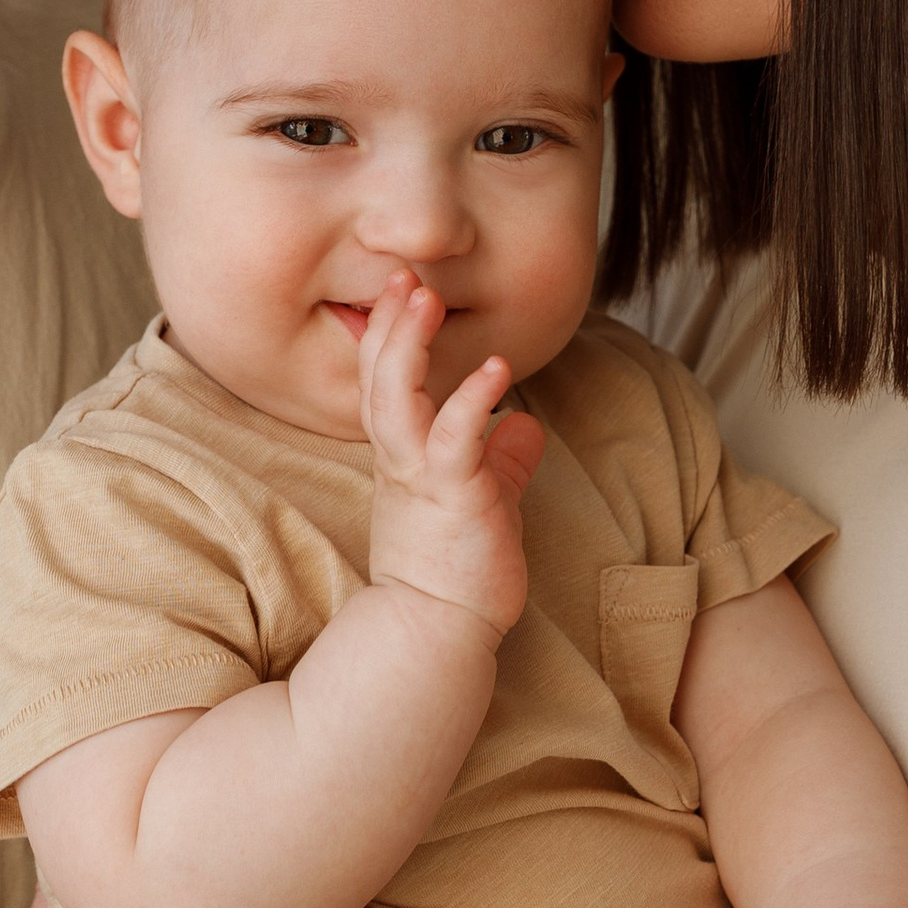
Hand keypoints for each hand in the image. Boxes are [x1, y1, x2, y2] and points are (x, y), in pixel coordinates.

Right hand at [359, 267, 544, 637]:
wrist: (441, 630)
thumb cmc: (459, 570)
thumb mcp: (483, 499)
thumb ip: (504, 460)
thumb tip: (528, 426)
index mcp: (402, 458)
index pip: (384, 384)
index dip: (390, 337)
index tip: (403, 291)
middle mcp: (401, 462)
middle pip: (379, 380)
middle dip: (389, 326)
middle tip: (403, 276)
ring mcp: (422, 478)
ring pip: (398, 401)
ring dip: (408, 347)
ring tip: (425, 298)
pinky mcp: (454, 498)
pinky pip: (456, 441)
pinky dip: (473, 400)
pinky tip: (496, 367)